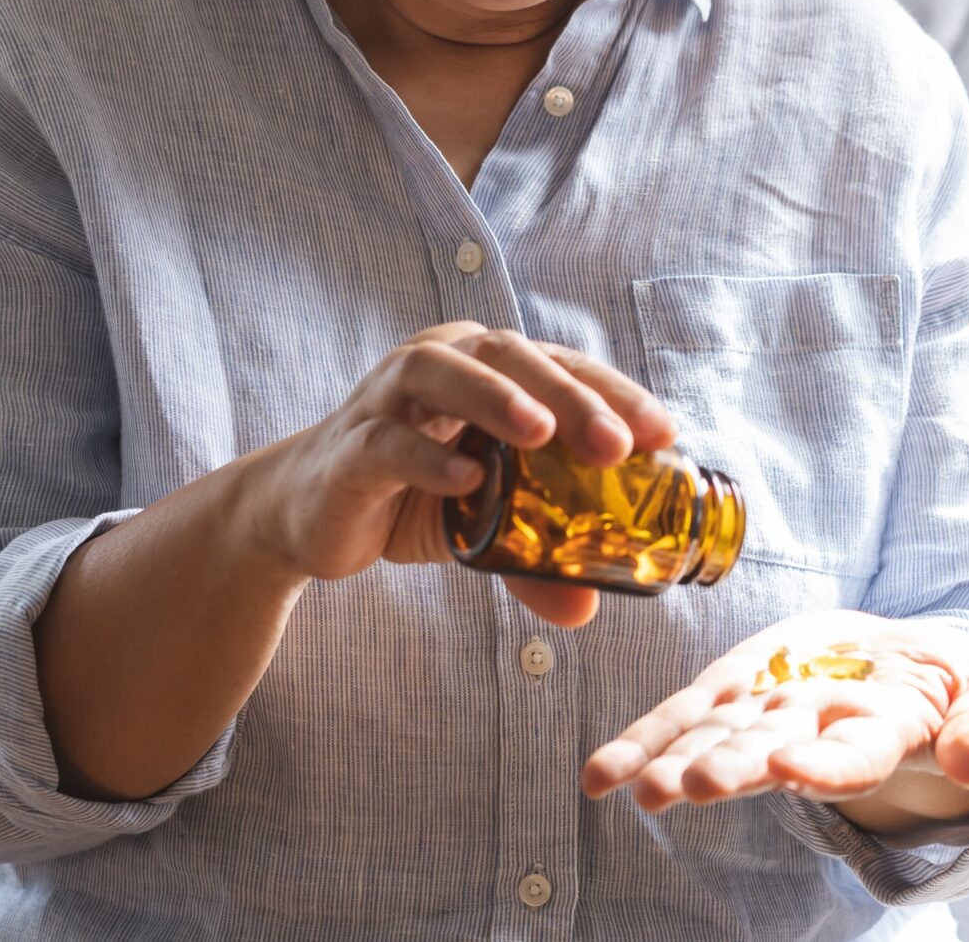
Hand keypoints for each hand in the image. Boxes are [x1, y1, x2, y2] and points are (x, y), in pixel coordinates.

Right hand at [243, 322, 675, 626]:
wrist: (304, 514)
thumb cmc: (407, 495)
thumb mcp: (480, 528)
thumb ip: (532, 560)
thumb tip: (586, 609)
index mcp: (486, 367)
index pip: (562, 368)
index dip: (615, 393)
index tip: (664, 434)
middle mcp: (440, 364)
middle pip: (511, 358)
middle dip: (569, 397)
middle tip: (617, 443)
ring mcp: (387, 400)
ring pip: (444, 377)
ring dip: (497, 401)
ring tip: (543, 434)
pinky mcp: (351, 448)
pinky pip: (390, 443)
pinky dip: (429, 459)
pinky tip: (467, 480)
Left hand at [581, 610, 968, 830]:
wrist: (912, 664)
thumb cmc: (960, 693)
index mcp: (883, 736)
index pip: (853, 759)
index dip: (824, 767)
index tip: (794, 769)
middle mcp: (815, 735)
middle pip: (770, 756)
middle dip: (730, 769)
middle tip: (689, 786)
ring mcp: (771, 712)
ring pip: (717, 738)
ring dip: (671, 761)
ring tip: (628, 783)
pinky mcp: (740, 685)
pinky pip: (686, 714)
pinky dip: (645, 740)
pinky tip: (600, 772)